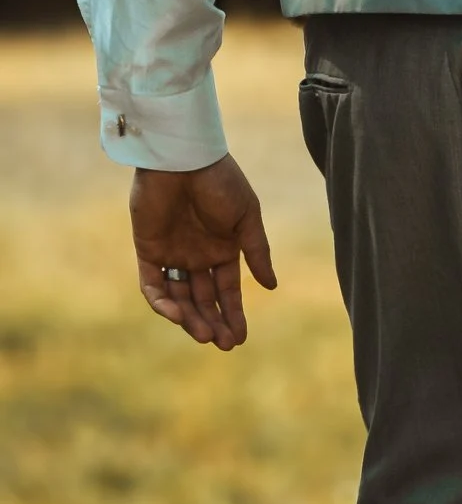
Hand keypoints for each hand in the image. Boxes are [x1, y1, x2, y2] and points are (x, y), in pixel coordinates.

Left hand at [129, 155, 275, 348]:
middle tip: (223, 344)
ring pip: (180, 298)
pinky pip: (153, 285)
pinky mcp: (148, 250)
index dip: (234, 314)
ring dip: (191, 319)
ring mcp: (172, 254)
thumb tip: (271, 286)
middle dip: (213, 323)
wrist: (184, 159)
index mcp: (223, 249)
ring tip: (204, 335)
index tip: (240, 337)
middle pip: (204, 300)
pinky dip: (163, 303)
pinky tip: (178, 314)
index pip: (227, 290)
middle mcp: (197, 256)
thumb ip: (257, 252)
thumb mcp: (247, 218)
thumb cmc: (220, 182)